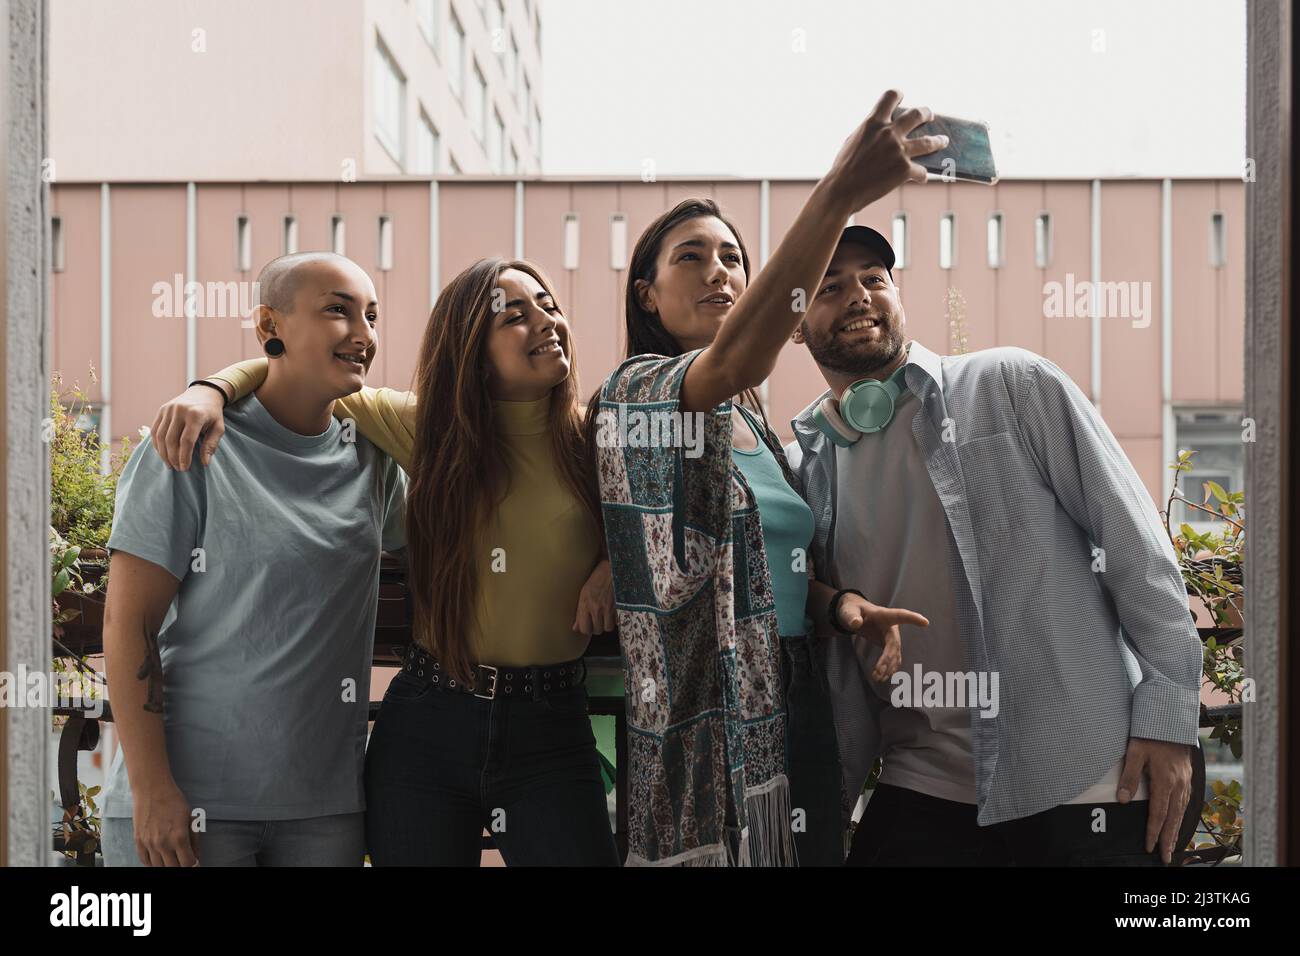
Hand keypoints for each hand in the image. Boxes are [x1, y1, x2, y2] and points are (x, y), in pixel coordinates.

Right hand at [132, 780, 199, 866]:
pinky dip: (152, 863)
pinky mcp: (138, 841)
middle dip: (181, 866)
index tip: (195, 862)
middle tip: (183, 860)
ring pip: (158, 867)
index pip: (188, 863)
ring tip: (172, 859)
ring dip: (167, 865)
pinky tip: (159, 859)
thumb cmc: (174, 801)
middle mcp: (163, 844)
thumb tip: (196, 856)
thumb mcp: (190, 818)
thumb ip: (194, 839)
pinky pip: (144, 860)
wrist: (152, 789)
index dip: (193, 864)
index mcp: (179, 838)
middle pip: (173, 868)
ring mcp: (149, 844)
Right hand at [150, 384, 228, 470]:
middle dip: (173, 457)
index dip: (184, 457)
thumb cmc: (212, 413)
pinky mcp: (162, 410)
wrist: (204, 393)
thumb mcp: (218, 428)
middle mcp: (180, 410)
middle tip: (177, 468)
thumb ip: (211, 445)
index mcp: (196, 414)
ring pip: (160, 436)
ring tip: (169, 464)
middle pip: (171, 440)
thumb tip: (205, 463)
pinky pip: (155, 430)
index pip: (186, 441)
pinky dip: (157, 444)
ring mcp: (168, 409)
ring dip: (163, 453)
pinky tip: (163, 453)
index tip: (184, 468)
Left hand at [574, 559, 615, 636]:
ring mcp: (609, 607)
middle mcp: (596, 607)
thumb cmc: (597, 578)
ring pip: (608, 628)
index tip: (588, 625)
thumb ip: (579, 612)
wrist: (612, 567)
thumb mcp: (584, 593)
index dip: (586, 629)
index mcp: (585, 604)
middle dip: (597, 627)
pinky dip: (616, 619)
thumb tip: (575, 628)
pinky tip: (614, 612)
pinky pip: (617, 621)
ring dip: (607, 624)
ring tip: (606, 616)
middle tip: (598, 620)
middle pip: (597, 630)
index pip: (584, 629)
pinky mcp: (619, 606)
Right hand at [823, 89, 947, 214]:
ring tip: (942, 141)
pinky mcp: (904, 169)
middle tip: (929, 115)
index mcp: (873, 122)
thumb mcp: (853, 140)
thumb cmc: (843, 168)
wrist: (842, 191)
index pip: (890, 96)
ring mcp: (899, 150)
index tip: (901, 97)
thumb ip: (869, 131)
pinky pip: (921, 171)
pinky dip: (921, 175)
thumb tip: (880, 128)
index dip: (897, 95)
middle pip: (917, 114)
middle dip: (926, 113)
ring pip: (928, 141)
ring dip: (938, 141)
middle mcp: (889, 133)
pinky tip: (921, 177)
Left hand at [836, 593, 928, 681]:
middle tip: (878, 671)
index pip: (900, 615)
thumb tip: (856, 624)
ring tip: (877, 678)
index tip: (925, 622)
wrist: (855, 616)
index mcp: (884, 615)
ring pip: (895, 654)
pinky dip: (889, 669)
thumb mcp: (848, 611)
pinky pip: (893, 659)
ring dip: (888, 667)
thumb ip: (851, 616)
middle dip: (888, 658)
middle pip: (894, 643)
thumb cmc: (852, 610)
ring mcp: (892, 638)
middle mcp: (892, 627)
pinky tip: (882, 677)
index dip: (913, 618)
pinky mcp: (889, 646)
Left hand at [1118, 737, 1192, 863]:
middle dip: (1168, 839)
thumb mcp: (1135, 753)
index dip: (1153, 832)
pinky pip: (1186, 802)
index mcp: (1165, 781)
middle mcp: (1178, 784)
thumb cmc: (1151, 735)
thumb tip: (1121, 800)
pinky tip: (1178, 821)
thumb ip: (1129, 777)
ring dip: (1176, 830)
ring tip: (1172, 845)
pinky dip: (1182, 815)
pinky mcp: (1187, 777)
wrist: (1171, 721)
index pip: (1158, 814)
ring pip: (1181, 811)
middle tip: (1166, 857)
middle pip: (1173, 818)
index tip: (1148, 846)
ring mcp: (1185, 781)